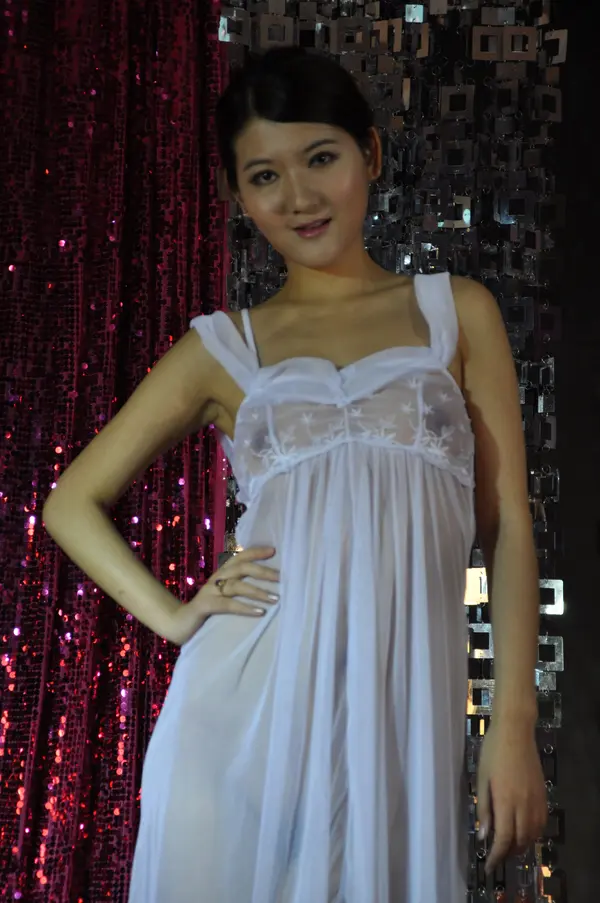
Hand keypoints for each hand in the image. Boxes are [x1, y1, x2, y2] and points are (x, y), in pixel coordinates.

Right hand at [164, 546, 278, 645]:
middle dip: (263, 571)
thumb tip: (266, 586)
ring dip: (258, 591)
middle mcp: (216, 578)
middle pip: (242, 568)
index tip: (274, 551)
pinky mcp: (205, 606)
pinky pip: (228, 605)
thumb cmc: (207, 608)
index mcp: (222, 573)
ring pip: (237, 586)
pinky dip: (245, 608)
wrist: (178, 622)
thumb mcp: (223, 594)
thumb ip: (238, 587)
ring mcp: (210, 591)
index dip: (256, 552)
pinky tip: (260, 612)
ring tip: (276, 598)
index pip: (240, 556)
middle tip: (282, 578)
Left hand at [477, 719, 546, 873]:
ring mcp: (536, 800)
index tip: (489, 865)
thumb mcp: (482, 779)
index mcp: (506, 801)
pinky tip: (523, 831)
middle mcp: (524, 805)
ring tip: (508, 846)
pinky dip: (533, 833)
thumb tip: (483, 836)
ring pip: (533, 834)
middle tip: (496, 855)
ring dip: (521, 845)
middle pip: (520, 841)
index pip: (504, 839)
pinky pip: (541, 823)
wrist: (515, 732)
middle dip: (508, 853)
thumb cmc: (492, 752)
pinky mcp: (543, 794)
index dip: (496, 856)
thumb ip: (484, 809)